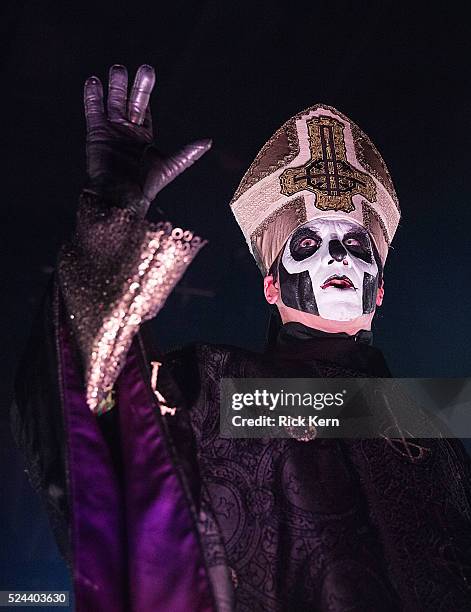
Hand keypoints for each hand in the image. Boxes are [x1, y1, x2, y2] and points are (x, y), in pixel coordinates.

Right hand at [83, 64, 210, 215]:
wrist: (121, 196)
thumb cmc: (145, 186)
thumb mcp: (171, 166)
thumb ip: (188, 153)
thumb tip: (208, 142)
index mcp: (143, 137)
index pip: (145, 108)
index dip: (146, 91)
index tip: (148, 72)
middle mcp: (127, 131)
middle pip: (131, 101)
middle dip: (137, 85)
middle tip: (144, 68)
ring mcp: (111, 130)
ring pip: (113, 102)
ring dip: (115, 86)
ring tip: (117, 68)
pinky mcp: (96, 132)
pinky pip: (93, 110)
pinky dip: (93, 96)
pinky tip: (94, 81)